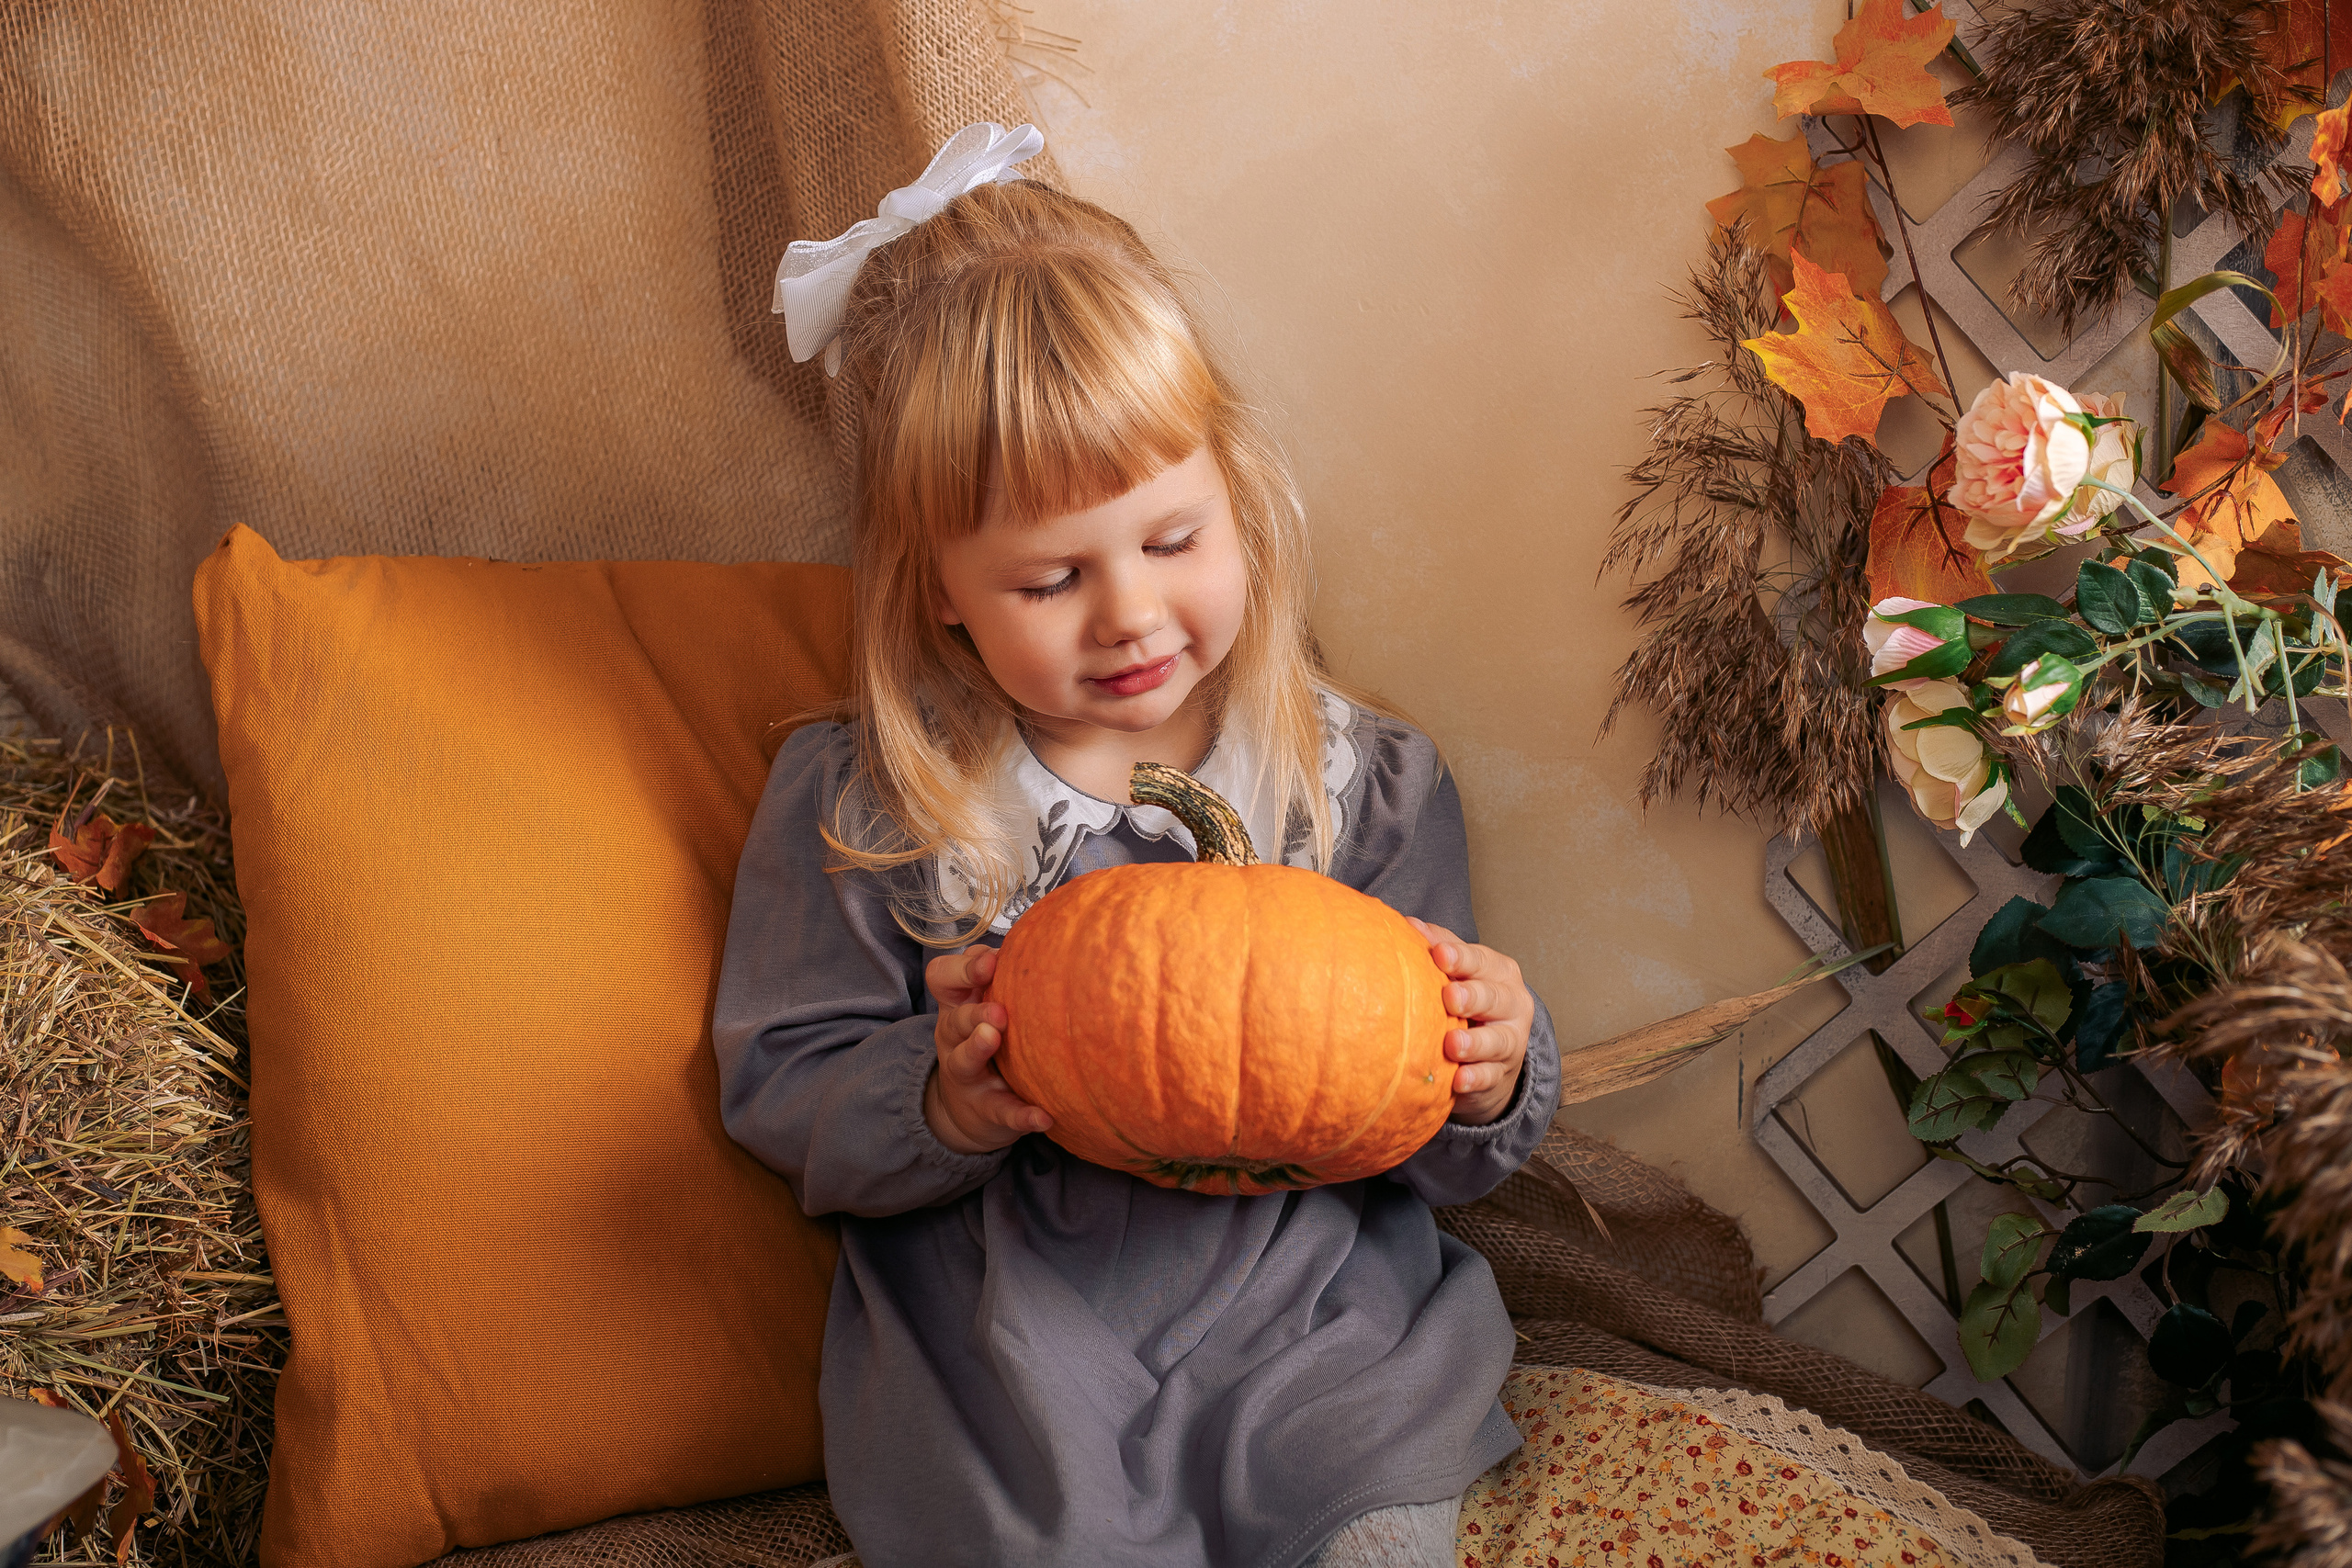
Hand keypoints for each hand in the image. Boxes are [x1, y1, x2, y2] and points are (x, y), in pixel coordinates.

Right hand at [923, 945, 1051, 1154]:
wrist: (968, 1111)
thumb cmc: (986, 1039)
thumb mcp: (983, 1004)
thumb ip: (1001, 976)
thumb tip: (1045, 943)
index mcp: (957, 1006)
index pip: (943, 977)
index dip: (962, 969)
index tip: (990, 963)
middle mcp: (954, 1038)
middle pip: (955, 1020)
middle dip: (974, 1013)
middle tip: (998, 1011)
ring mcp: (967, 1076)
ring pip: (964, 1061)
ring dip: (978, 1049)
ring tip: (994, 1039)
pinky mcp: (986, 1110)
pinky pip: (1002, 1112)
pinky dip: (1021, 1115)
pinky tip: (1043, 1116)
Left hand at [1410, 919, 1532, 1125]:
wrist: (1491, 1057)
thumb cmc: (1467, 1004)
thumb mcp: (1459, 973)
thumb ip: (1440, 947)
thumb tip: (1408, 924)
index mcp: (1498, 972)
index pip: (1481, 961)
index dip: (1461, 958)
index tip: (1438, 955)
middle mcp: (1511, 1004)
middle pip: (1495, 997)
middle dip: (1473, 996)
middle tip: (1449, 998)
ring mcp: (1510, 1042)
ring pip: (1498, 1041)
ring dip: (1475, 1043)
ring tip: (1452, 1044)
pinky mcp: (1501, 1075)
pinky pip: (1490, 1077)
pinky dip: (1475, 1079)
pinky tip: (1458, 1081)